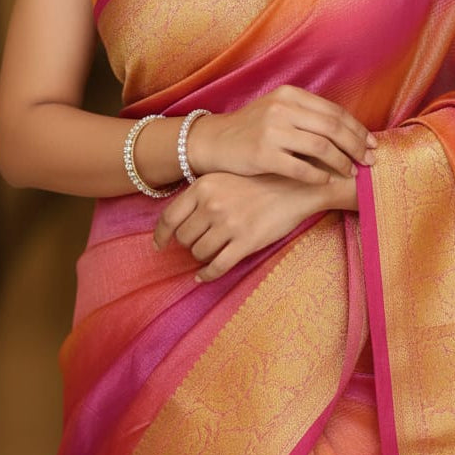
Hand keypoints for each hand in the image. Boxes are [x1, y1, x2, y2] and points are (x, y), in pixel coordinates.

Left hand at [153, 172, 328, 281]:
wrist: (295, 186)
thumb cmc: (259, 182)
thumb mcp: (224, 178)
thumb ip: (200, 195)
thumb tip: (176, 222)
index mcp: (203, 186)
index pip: (169, 217)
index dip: (161, 235)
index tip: (159, 246)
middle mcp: (212, 204)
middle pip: (184, 238)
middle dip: (190, 243)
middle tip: (202, 241)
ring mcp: (229, 224)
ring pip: (199, 253)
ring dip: (202, 256)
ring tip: (214, 250)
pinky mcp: (246, 242)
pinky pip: (217, 267)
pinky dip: (206, 275)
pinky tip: (204, 276)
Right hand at [189, 85, 375, 184]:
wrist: (215, 141)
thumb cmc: (253, 128)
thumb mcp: (278, 110)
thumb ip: (308, 114)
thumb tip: (350, 130)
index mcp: (290, 95)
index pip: (334, 111)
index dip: (357, 128)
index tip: (372, 143)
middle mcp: (282, 109)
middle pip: (332, 128)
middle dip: (356, 146)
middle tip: (370, 160)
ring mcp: (271, 131)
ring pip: (321, 147)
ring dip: (342, 162)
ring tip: (351, 172)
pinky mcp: (263, 154)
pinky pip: (301, 168)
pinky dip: (319, 175)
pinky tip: (327, 180)